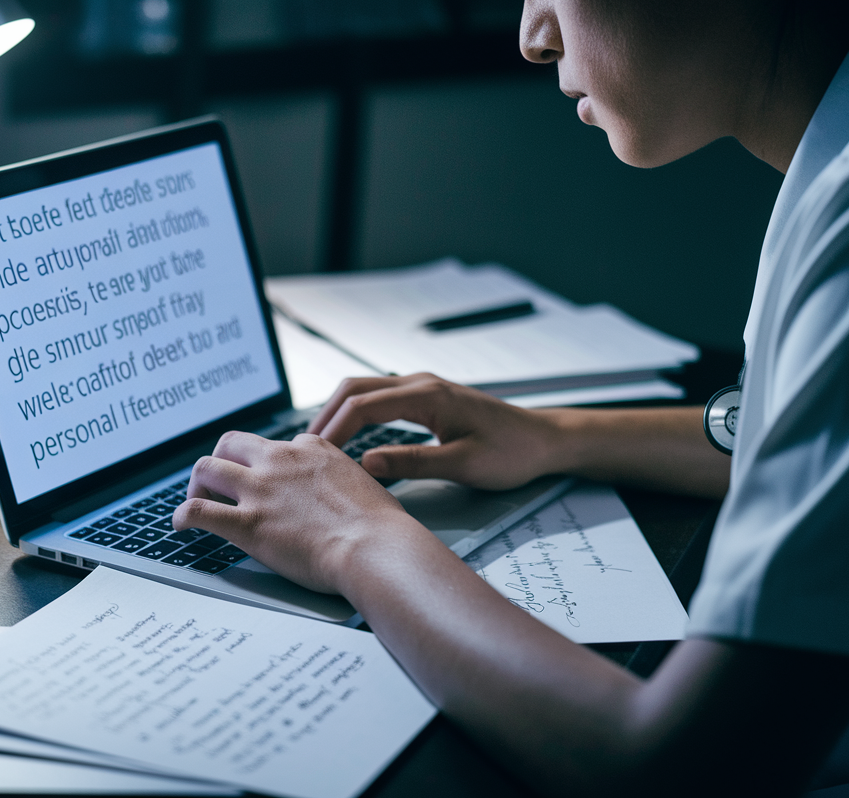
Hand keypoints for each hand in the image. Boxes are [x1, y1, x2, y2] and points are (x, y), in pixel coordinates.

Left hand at [171, 430, 431, 594]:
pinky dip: (182, 515)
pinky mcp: (247, 524)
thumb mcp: (365, 485)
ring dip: (197, 483)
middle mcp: (281, 462)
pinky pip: (199, 511)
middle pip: (232, 443)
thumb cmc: (380, 526)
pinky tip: (180, 524)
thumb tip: (344, 495)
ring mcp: (261, 491)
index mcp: (312, 449)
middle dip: (222, 459)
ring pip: (207, 468)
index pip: (278, 445)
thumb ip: (344, 482)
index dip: (270, 462)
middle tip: (221, 482)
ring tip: (197, 498)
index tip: (270, 479)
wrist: (375, 547)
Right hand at [307, 373, 563, 489]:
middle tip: (303, 450)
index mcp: (427, 395)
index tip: (315, 457)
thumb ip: (413, 463)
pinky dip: (356, 415)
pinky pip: (379, 400)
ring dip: (338, 414)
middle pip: (354, 388)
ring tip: (318, 446)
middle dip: (325, 417)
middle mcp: (420, 384)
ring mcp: (423, 388)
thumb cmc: (513, 452)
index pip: (362, 405)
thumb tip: (366, 464)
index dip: (334, 430)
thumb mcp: (464, 464)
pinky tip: (348, 440)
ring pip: (364, 391)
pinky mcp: (426, 399)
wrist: (545, 441)